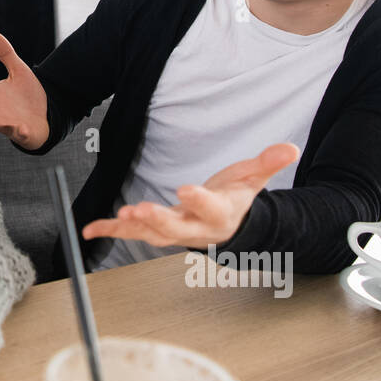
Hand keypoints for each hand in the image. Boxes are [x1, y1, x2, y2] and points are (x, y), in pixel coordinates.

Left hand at [82, 143, 300, 248]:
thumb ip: (268, 163)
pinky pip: (129, 233)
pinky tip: (89, 229)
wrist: (227, 227)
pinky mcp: (154, 229)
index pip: (209, 207)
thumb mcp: (253, 178)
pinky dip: (109, 231)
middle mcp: (194, 228)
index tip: (186, 189)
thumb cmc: (236, 198)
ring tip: (116, 218)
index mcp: (219, 213)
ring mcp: (173, 231)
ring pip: (152, 233)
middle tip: (139, 211)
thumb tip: (290, 147)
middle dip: (158, 220)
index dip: (199, 200)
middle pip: (176, 228)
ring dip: (133, 227)